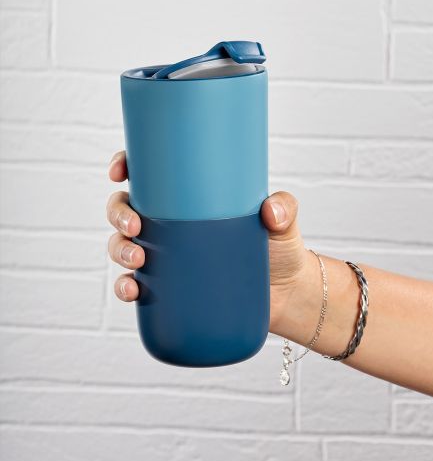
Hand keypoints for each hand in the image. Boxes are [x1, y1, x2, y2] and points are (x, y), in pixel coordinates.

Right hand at [106, 150, 313, 334]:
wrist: (285, 293)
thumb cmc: (279, 248)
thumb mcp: (283, 222)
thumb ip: (283, 208)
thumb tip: (270, 211)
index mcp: (190, 200)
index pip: (150, 176)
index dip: (125, 167)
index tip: (119, 172)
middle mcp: (172, 224)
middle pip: (126, 208)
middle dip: (118, 214)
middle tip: (136, 226)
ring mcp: (167, 255)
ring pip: (123, 244)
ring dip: (118, 250)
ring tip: (138, 260)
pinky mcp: (169, 286)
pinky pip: (135, 284)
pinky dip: (125, 287)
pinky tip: (132, 290)